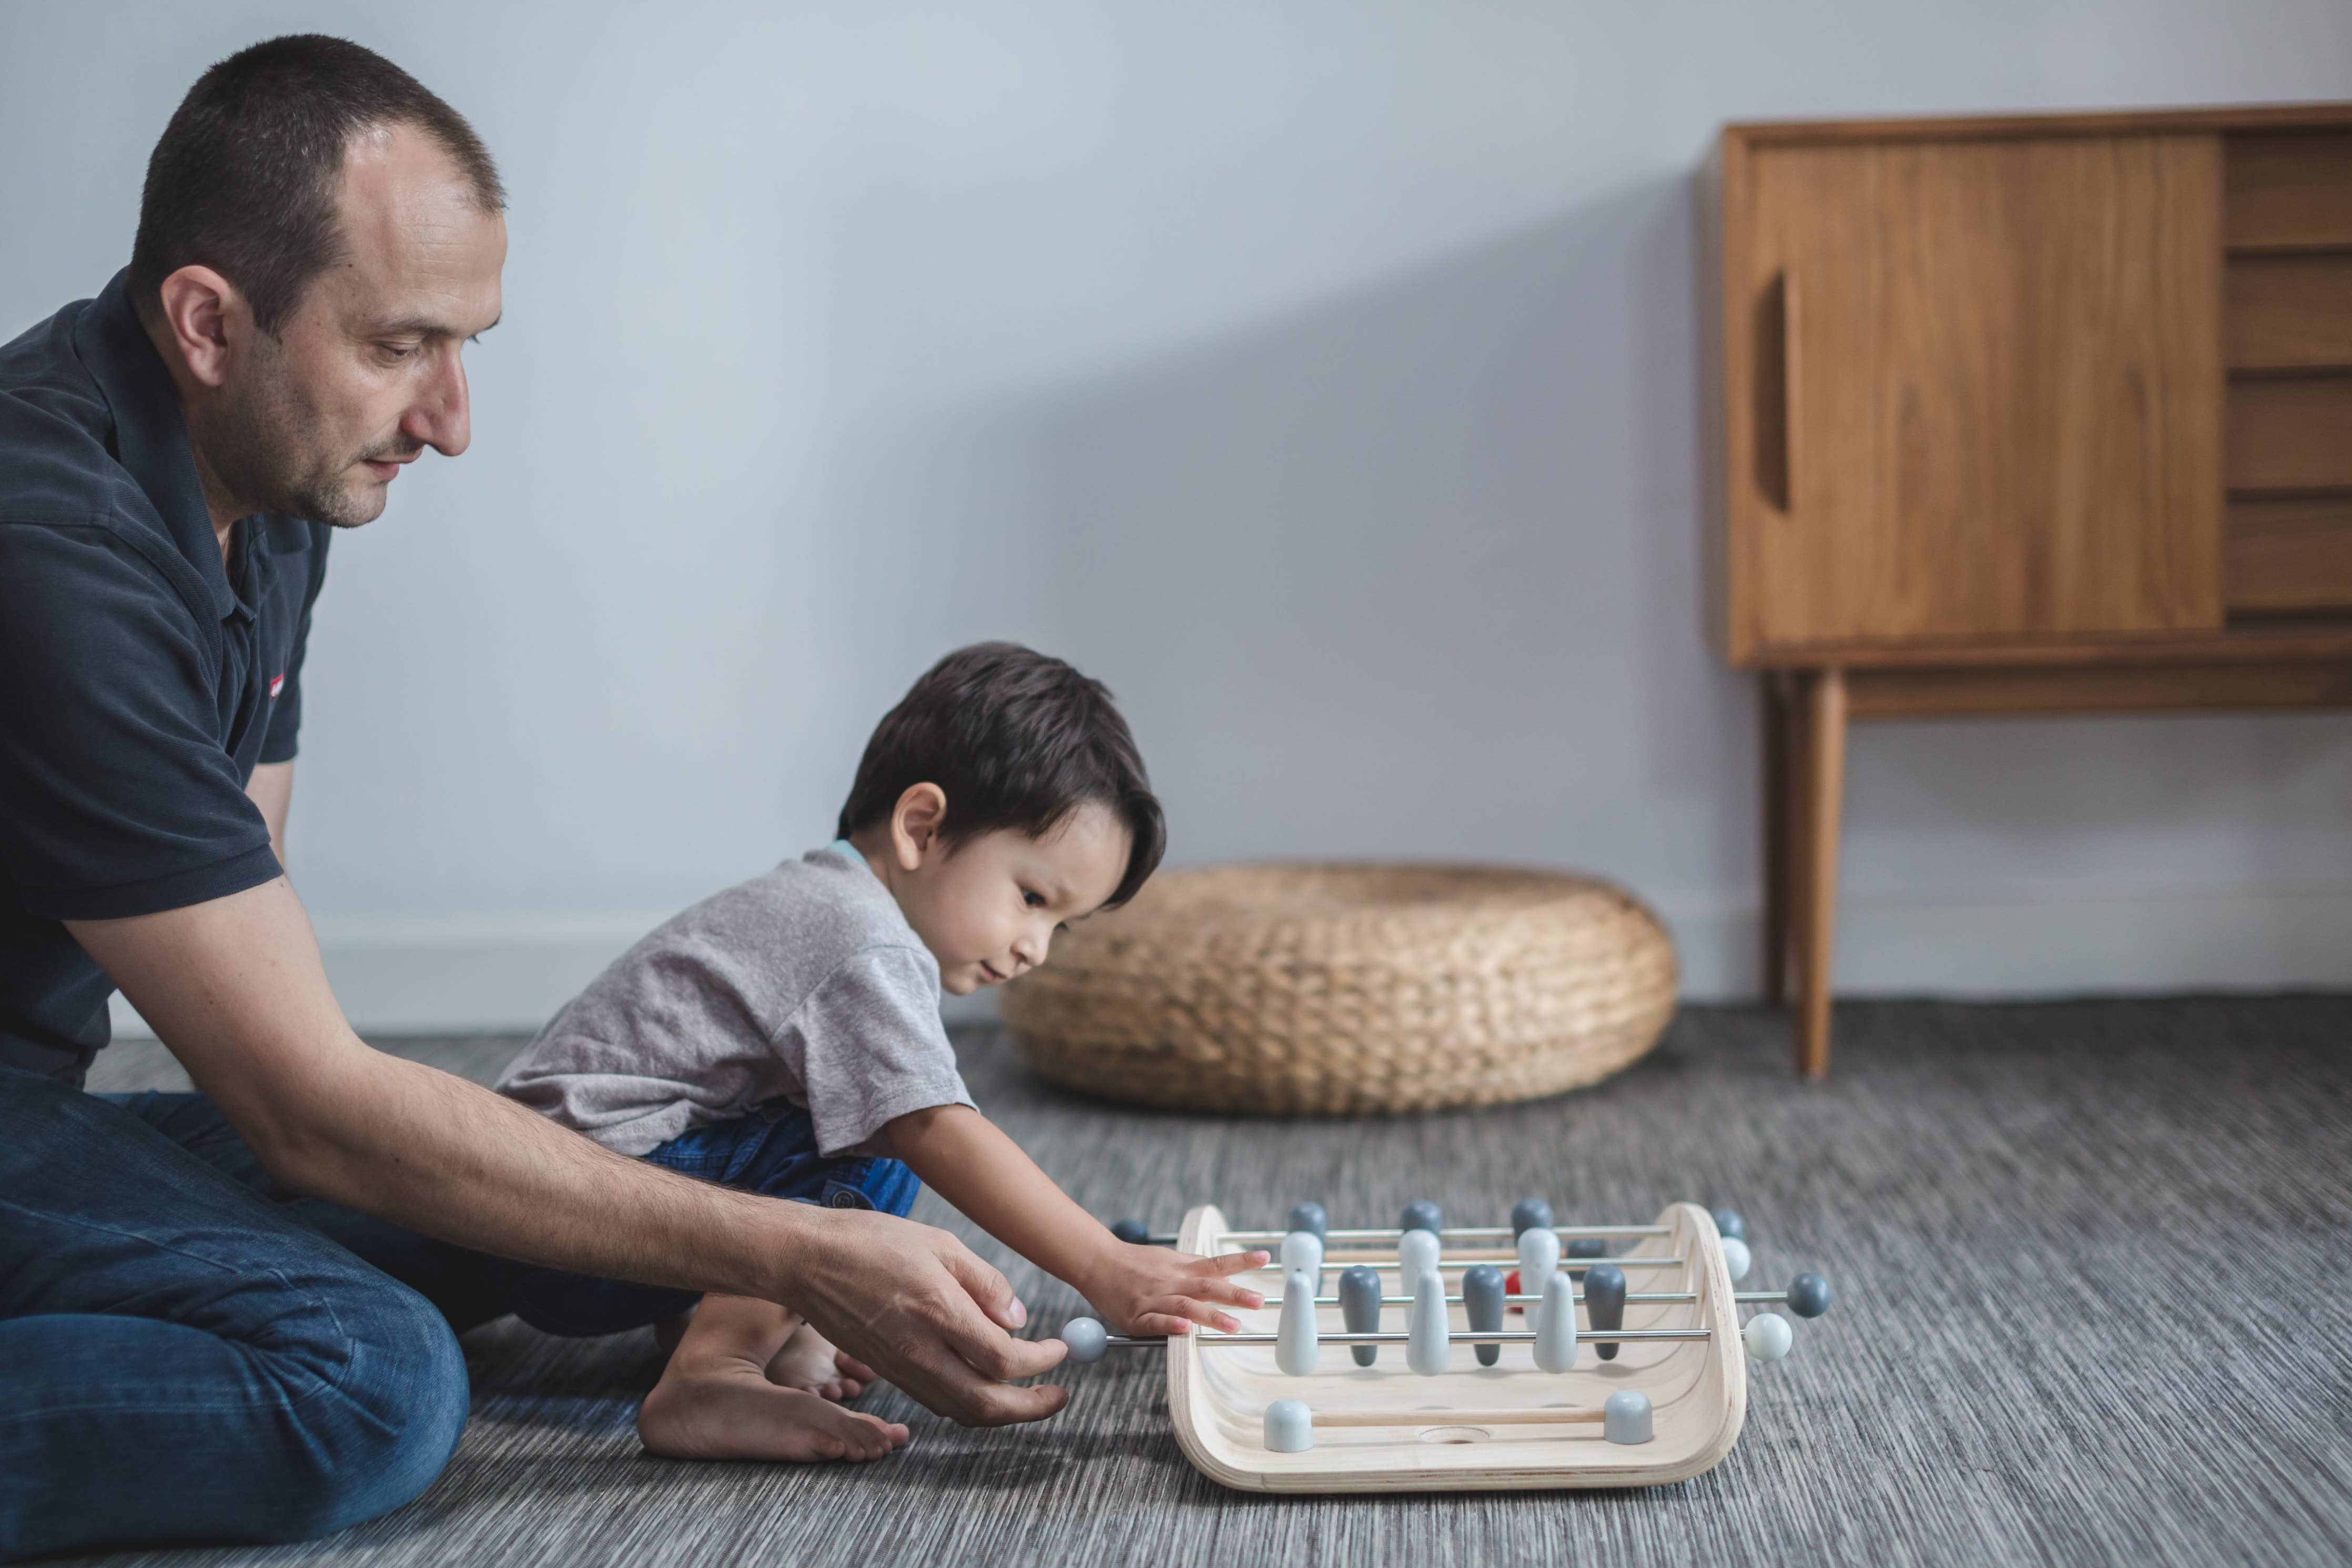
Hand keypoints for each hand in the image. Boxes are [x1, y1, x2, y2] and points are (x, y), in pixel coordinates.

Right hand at [778, 1206, 1071, 1427]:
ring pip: (960, 1410)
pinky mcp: (886, 1371)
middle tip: (1060, 1396)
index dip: (1041, 1361)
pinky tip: (984, 1382)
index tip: (1060, 1350)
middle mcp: (918, 1350)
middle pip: (985, 1404)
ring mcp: (899, 1368)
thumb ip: (985, 1284)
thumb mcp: (940, 1244)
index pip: (1003, 1358)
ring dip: (1001, 1411)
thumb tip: (1019, 1321)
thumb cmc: (870, 1242)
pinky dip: (969, 1401)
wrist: (806, 1260)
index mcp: (937, 1312)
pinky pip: (936, 1400)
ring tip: (1030, 1394)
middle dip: (1031, 1407)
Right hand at [1079, 1242, 1269, 1337]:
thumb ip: (1193, 1268)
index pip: (1216, 1263)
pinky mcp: (1136, 1317)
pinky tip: (1185, 1330)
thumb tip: (1223, 1271)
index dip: (1241, 1261)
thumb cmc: (1134, 1263)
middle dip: (1234, 1295)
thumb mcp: (1168, 1259)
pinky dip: (1171, 1325)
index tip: (1265, 1257)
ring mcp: (1155, 1299)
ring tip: (1233, 1325)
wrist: (1097, 1262)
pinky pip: (1155, 1322)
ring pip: (1186, 1306)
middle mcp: (1172, 1282)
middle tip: (1258, 1301)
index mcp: (1181, 1269)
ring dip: (1211, 1316)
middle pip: (1207, 1286)